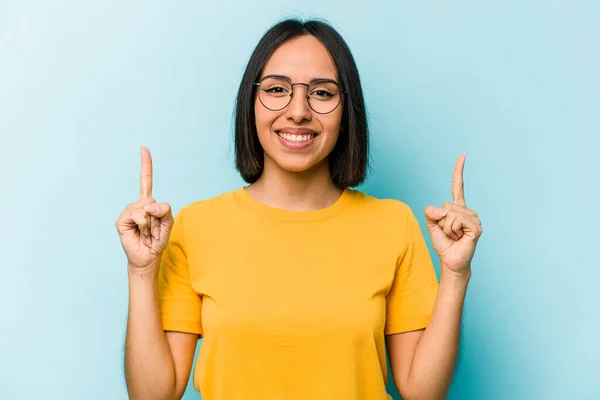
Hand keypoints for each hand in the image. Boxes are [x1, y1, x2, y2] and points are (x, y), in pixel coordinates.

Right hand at [115, 146, 173, 271]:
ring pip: (145, 209)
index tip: (143, 148)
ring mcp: (128, 211)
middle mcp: (137, 205)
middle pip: (152, 201)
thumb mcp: (168, 224)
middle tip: (154, 230)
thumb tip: (150, 204)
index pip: (146, 180)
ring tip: (147, 233)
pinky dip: (143, 226)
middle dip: (158, 218)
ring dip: (150, 224)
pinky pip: (137, 216)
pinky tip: (140, 233)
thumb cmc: (158, 240)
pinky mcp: (122, 220)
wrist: (148, 257)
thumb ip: (165, 211)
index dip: (146, 165)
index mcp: (148, 203)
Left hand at [424, 154, 482, 276]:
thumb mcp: (431, 225)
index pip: (458, 186)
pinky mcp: (476, 227)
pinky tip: (460, 238)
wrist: (450, 261)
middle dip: (440, 221)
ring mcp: (474, 218)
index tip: (463, 155)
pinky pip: (456, 221)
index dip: (459, 171)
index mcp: (457, 208)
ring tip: (454, 236)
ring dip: (446, 228)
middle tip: (449, 233)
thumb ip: (430, 213)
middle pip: (445, 205)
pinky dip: (452, 231)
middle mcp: (467, 211)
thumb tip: (439, 209)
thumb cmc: (443, 244)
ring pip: (449, 214)